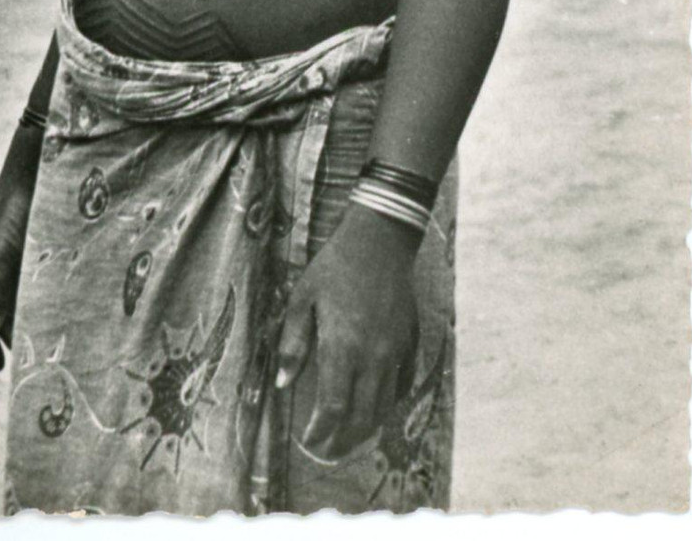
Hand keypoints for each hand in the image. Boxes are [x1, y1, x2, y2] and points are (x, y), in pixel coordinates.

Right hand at [0, 127, 41, 370]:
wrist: (40, 172)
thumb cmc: (13, 210)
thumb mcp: (0, 253)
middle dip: (10, 335)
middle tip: (27, 362)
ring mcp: (17, 261)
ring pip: (21, 301)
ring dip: (30, 321)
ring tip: (44, 345)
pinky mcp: (40, 254)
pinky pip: (39, 286)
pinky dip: (45, 302)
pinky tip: (58, 316)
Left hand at [275, 206, 419, 459]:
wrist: (380, 240)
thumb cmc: (335, 266)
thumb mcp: (303, 297)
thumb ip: (292, 342)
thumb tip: (282, 382)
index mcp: (342, 347)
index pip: (332, 408)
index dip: (319, 431)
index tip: (307, 440)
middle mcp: (372, 357)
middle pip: (360, 417)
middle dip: (342, 441)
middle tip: (326, 450)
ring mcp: (395, 352)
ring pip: (383, 407)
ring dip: (365, 429)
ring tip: (347, 438)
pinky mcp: (409, 343)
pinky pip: (401, 386)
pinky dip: (387, 404)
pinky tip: (374, 408)